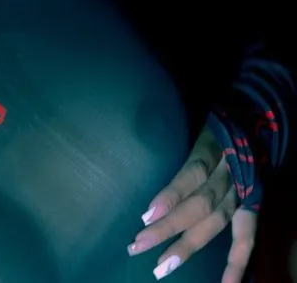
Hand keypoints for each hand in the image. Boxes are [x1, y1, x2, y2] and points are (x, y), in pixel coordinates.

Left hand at [127, 127, 257, 281]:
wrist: (257, 118)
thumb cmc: (212, 122)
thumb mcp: (192, 120)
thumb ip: (166, 137)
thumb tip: (127, 155)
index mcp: (214, 147)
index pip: (192, 173)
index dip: (171, 196)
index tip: (146, 216)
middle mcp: (231, 171)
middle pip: (200, 203)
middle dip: (169, 227)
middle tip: (137, 246)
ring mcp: (244, 189)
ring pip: (217, 221)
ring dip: (188, 246)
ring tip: (161, 267)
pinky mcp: (253, 202)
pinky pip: (248, 234)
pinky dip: (237, 261)